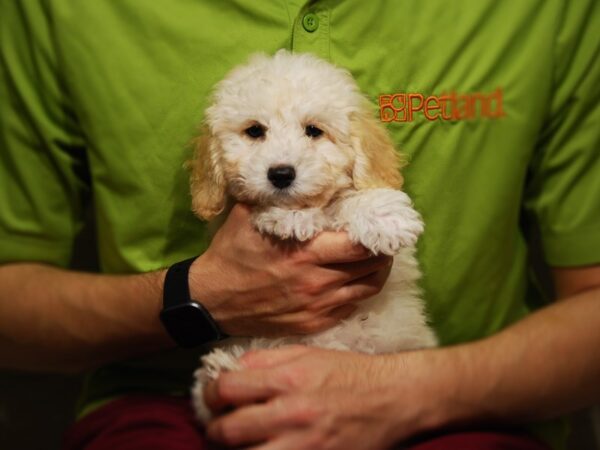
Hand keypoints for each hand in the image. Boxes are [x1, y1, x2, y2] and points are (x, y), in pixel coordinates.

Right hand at [190, 204, 391, 336]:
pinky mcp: (311, 325)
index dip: (379, 235)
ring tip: (375, 261)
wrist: (210, 301)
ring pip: (365, 290)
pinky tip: (352, 281)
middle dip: (383, 253)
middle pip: (370, 268)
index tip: (384, 225)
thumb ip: (275, 198)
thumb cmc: (230, 254)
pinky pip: (348, 308)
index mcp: (304, 253)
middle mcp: (315, 283)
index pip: (360, 245)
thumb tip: (295, 175)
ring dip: (376, 273)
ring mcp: (315, 308)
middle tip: (383, 242)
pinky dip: (356, 293)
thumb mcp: (246, 217)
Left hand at [203, 346, 436, 448]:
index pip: (226, 390)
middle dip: (215, 430)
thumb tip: (229, 371)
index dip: (210, 394)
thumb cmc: (349, 372)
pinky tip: (265, 449)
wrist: (393, 398)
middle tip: (221, 425)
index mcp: (288, 379)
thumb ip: (264, 361)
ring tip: (241, 442)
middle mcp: (292, 414)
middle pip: (227, 432)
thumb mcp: (307, 353)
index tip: (213, 397)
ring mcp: (304, 446)